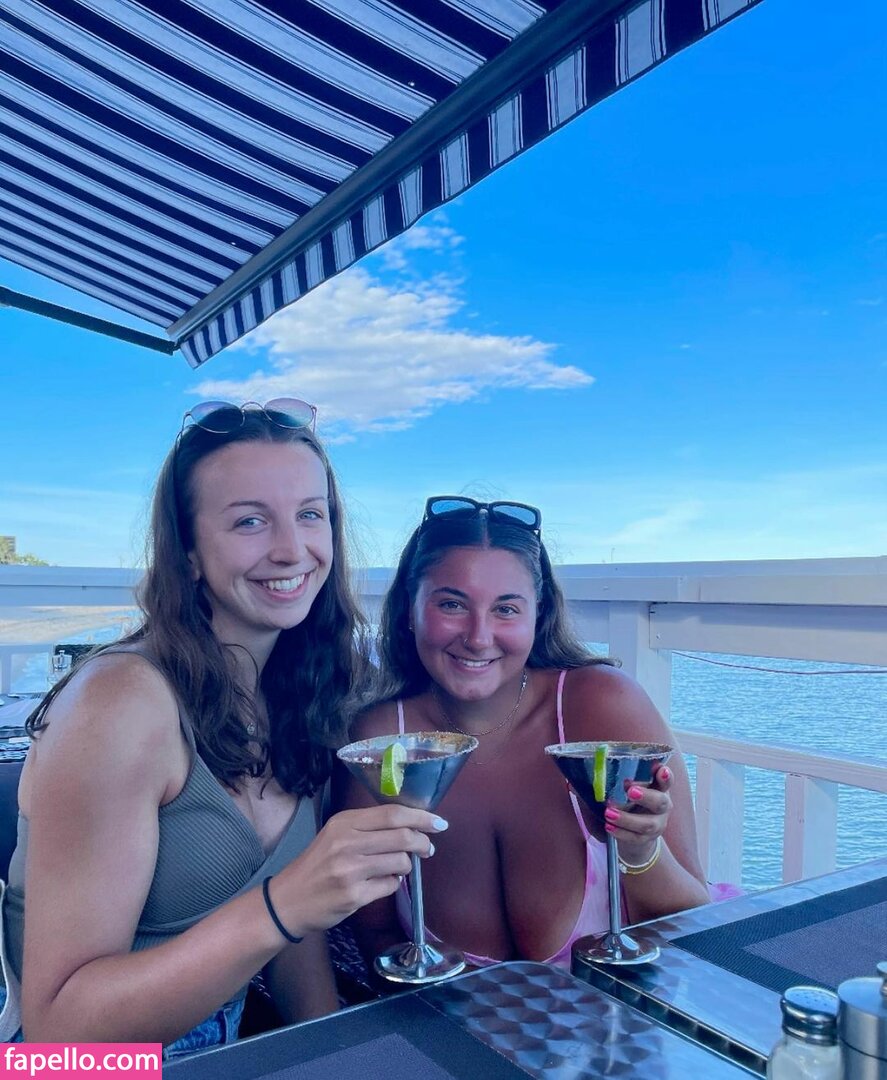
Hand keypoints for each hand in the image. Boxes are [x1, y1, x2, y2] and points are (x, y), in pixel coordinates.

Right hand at [267, 805, 445, 936]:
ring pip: (400, 862)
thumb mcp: (336, 836)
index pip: (392, 814)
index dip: (421, 817)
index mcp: (344, 823)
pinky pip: (390, 885)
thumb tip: (411, 827)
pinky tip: (380, 883)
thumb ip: (368, 829)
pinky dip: (392, 883)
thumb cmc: (317, 865)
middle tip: (428, 849)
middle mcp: (347, 843)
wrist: (288, 900)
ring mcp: (350, 870)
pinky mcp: (354, 895)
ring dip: (406, 866)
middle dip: (422, 843)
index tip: (439, 823)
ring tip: (396, 868)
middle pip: (401, 836)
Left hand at [605, 763, 672, 865]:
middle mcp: (661, 806)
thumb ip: (600, 785)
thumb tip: (571, 782)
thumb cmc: (625, 806)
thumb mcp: (618, 794)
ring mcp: (656, 824)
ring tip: (609, 813)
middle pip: (661, 801)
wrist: (634, 838)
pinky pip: (635, 838)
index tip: (660, 769)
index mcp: (656, 788)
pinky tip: (608, 827)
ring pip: (647, 823)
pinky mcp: (646, 840)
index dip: (665, 775)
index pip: (665, 780)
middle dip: (646, 795)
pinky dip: (621, 832)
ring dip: (627, 818)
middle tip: (630, 790)